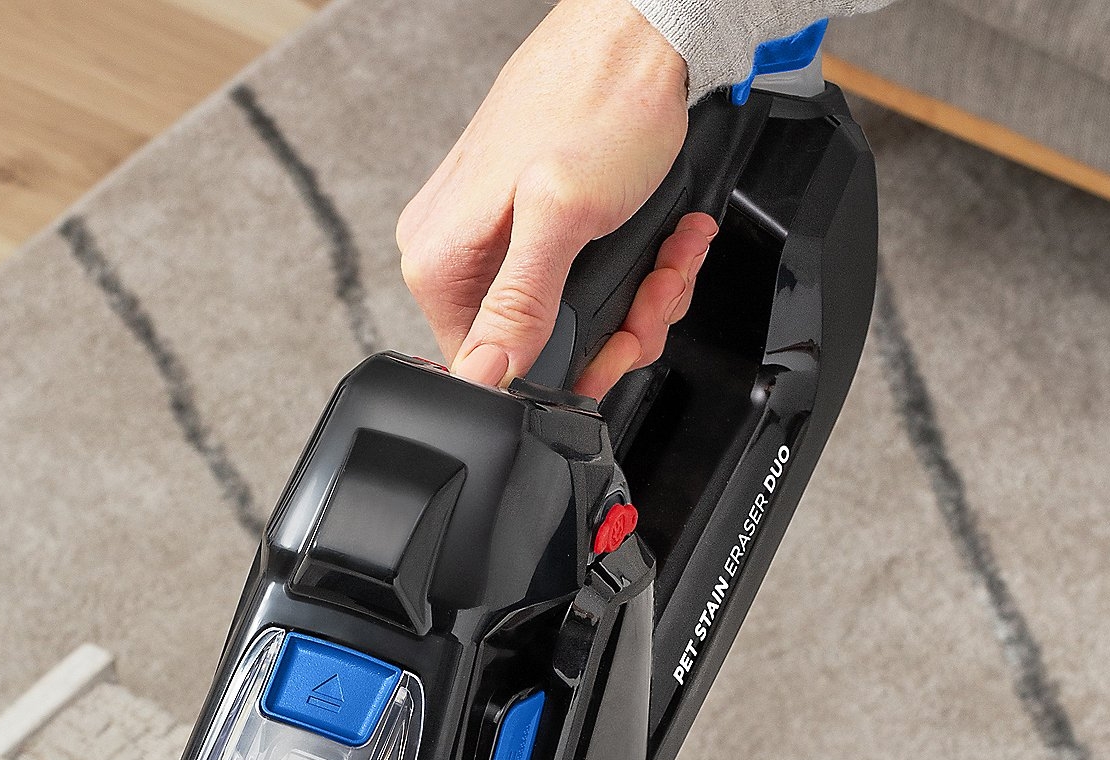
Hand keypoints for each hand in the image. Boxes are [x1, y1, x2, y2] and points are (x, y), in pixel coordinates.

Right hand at [396, 0, 715, 399]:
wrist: (639, 33)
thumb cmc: (600, 101)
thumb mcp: (561, 217)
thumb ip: (519, 304)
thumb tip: (482, 375)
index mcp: (441, 262)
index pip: (487, 371)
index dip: (564, 372)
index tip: (616, 345)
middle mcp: (458, 253)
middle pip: (539, 349)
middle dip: (616, 330)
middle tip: (655, 291)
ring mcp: (496, 238)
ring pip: (574, 319)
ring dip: (639, 299)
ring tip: (668, 256)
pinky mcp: (534, 224)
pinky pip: (584, 281)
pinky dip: (638, 268)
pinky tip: (664, 237)